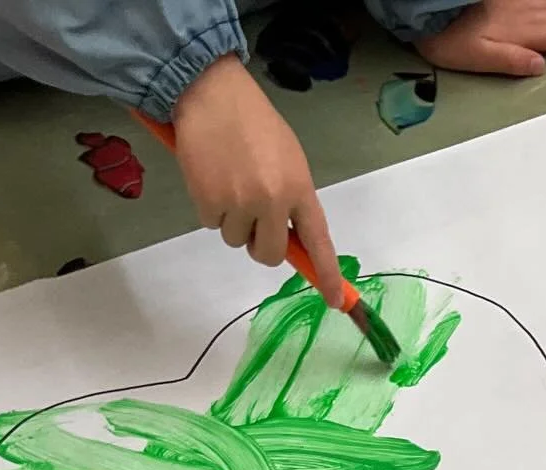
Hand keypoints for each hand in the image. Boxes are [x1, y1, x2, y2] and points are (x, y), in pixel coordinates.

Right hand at [172, 56, 342, 300]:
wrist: (212, 94)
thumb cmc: (253, 123)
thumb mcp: (287, 159)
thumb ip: (292, 199)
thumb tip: (288, 238)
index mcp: (299, 188)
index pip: (319, 241)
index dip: (326, 274)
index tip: (336, 300)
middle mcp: (273, 200)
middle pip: (269, 255)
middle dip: (258, 242)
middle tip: (251, 214)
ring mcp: (241, 203)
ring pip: (236, 240)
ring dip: (231, 220)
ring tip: (228, 180)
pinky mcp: (210, 202)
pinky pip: (212, 225)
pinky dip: (210, 207)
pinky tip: (211, 176)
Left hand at [416, 0, 545, 76]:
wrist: (431, 11)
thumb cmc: (451, 39)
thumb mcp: (480, 59)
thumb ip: (512, 61)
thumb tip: (541, 66)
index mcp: (522, 29)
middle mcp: (524, 10)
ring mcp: (515, 1)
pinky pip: (536, 0)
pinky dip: (545, 13)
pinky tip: (536, 23)